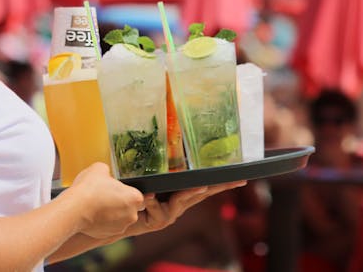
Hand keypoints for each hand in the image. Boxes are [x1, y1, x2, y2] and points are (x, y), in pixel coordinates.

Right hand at [65, 163, 144, 238]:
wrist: (74, 210)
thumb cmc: (89, 188)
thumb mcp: (100, 168)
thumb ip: (108, 172)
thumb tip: (105, 175)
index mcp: (135, 198)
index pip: (137, 194)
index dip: (125, 190)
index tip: (114, 188)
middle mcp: (132, 215)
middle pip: (129, 207)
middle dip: (119, 202)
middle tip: (104, 195)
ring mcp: (121, 227)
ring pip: (119, 218)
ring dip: (111, 213)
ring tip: (96, 204)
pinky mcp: (108, 236)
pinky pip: (108, 226)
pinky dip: (102, 222)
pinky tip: (92, 213)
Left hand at [124, 180, 246, 236]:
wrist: (120, 217)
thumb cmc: (137, 195)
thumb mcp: (152, 179)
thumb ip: (161, 169)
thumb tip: (166, 141)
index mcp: (181, 195)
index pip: (206, 186)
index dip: (224, 183)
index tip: (241, 178)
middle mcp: (179, 206)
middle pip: (202, 194)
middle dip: (217, 186)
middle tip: (232, 179)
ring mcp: (170, 214)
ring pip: (183, 201)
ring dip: (190, 193)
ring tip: (198, 186)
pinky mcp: (157, 221)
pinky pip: (157, 208)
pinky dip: (153, 202)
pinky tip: (149, 196)